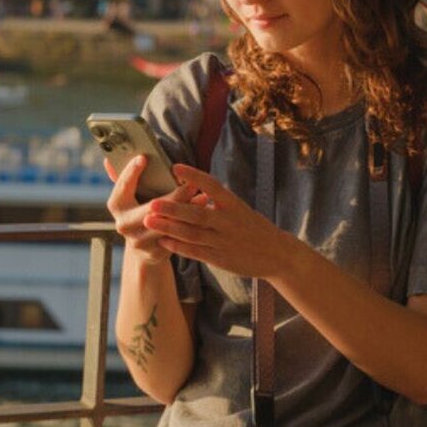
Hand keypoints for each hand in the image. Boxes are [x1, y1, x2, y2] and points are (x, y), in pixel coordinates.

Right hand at [103, 155, 203, 263]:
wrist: (145, 246)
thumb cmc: (141, 210)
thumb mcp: (133, 194)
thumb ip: (124, 177)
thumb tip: (109, 160)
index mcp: (117, 206)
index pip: (122, 186)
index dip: (131, 172)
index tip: (144, 158)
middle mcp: (123, 225)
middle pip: (150, 209)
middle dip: (174, 196)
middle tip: (191, 183)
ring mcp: (138, 241)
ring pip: (166, 224)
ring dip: (187, 210)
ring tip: (202, 196)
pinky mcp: (154, 253)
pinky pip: (175, 237)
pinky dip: (190, 223)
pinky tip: (202, 211)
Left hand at [143, 164, 302, 281]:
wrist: (277, 254)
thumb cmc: (254, 227)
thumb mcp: (240, 209)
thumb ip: (218, 201)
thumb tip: (193, 184)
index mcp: (234, 205)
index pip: (212, 186)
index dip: (194, 176)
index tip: (175, 167)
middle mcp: (229, 222)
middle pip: (197, 214)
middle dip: (174, 208)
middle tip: (152, 202)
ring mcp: (224, 242)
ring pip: (192, 234)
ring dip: (169, 228)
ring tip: (149, 221)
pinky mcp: (221, 259)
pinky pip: (196, 252)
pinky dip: (178, 247)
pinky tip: (163, 241)